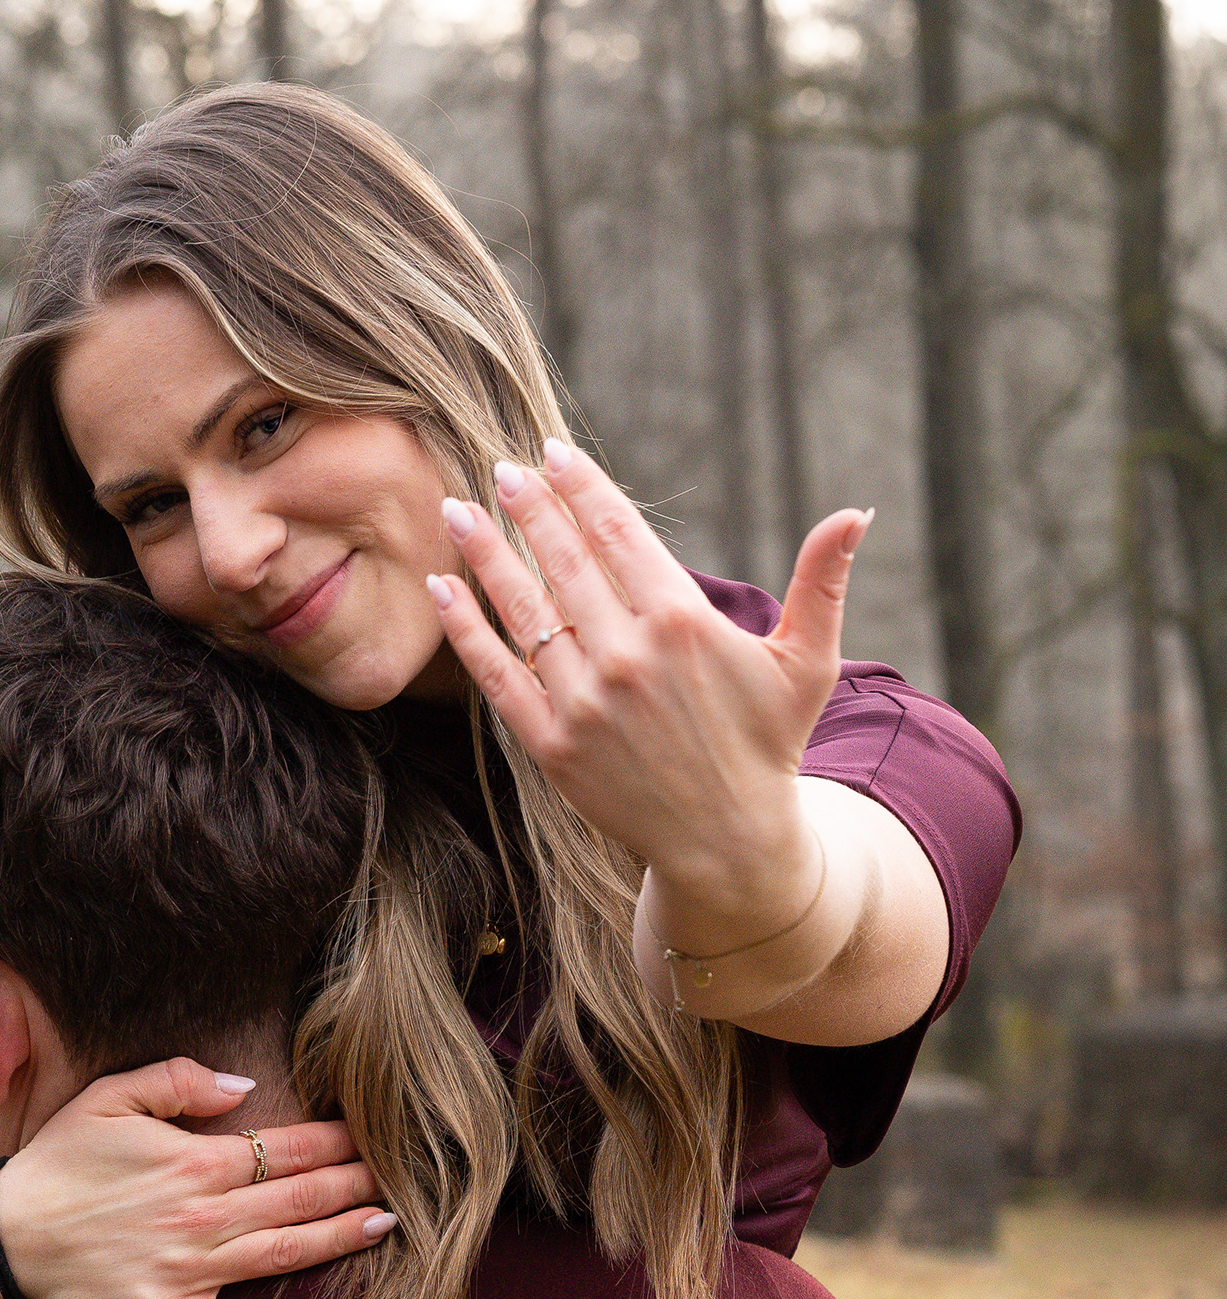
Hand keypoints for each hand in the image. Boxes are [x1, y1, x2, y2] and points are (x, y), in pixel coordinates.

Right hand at [0, 1060, 391, 1298]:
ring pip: (285, 1255)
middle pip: (300, 1199)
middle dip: (356, 1185)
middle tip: (405, 1178)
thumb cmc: (56, 1162)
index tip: (375, 1134)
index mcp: (193, 1160)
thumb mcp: (108, 1097)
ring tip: (388, 1228)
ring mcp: (190, 1270)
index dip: (337, 1141)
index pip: (287, 1147)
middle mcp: (203, 1215)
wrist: (2, 1235)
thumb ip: (179, 1082)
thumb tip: (246, 1088)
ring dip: (342, 1242)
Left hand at [427, 441, 873, 954]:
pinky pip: (497, 675)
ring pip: (524, 611)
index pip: (618, 533)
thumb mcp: (809, 663)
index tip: (553, 453)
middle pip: (564, 561)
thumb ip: (823, 582)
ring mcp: (584, 703)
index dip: (581, 488)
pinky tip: (442, 588)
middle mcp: (626, 656)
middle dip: (529, 509)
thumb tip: (856, 510)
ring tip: (457, 511)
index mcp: (682, 622)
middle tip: (503, 469)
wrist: (728, 845)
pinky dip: (466, 630)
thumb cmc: (769, 746)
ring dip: (486, 555)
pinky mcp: (553, 746)